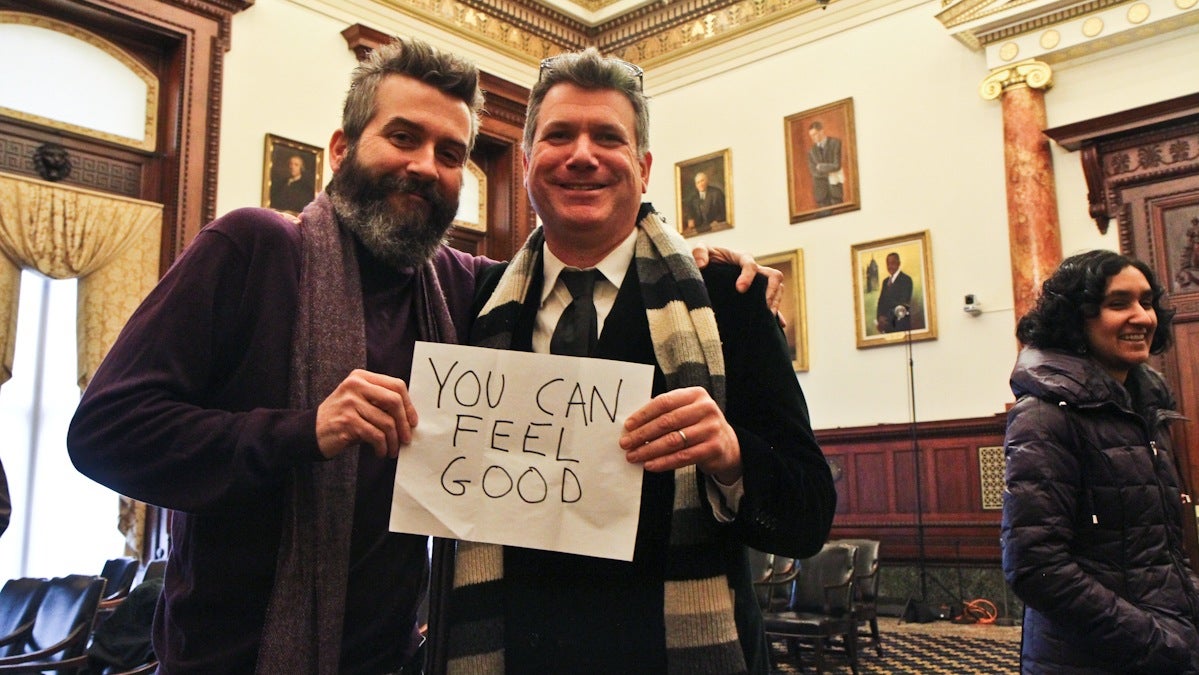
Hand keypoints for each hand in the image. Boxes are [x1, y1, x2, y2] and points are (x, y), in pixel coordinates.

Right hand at [315, 368, 417, 458]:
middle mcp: (355, 386)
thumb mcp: (360, 402)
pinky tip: (380, 452)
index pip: (396, 385)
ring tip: (392, 450)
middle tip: (406, 439)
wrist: (311, 432)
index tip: (412, 422)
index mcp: (361, 377)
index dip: (409, 405)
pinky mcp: (347, 422)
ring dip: (393, 441)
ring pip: (386, 422)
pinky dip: (382, 447)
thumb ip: (381, 402)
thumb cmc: (343, 418)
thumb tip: (410, 417)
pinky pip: (376, 436)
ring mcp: (350, 403)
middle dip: (404, 423)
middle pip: (394, 401)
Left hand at [619, 386, 740, 483]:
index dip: (643, 414)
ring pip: (673, 441)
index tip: (628, 426)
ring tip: (634, 456)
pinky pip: (683, 457)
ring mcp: (711, 428)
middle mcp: (706, 408)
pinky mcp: (713, 448)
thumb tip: (633, 424)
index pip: (664, 402)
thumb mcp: (686, 411)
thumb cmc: (697, 425)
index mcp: (695, 394)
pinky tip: (650, 465)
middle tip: (626, 443)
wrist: (727, 444)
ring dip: (649, 450)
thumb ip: (665, 412)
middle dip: (642, 434)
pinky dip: (663, 462)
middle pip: (667, 422)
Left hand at [692, 245, 784, 318]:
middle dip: (771, 291)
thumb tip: (701, 264)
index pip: (751, 264)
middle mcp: (755, 269)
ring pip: (778, 288)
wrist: (708, 266)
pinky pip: (772, 302)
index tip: (740, 289)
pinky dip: (777, 314)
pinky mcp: (757, 294)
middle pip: (773, 276)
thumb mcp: (700, 250)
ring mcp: (758, 282)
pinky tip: (779, 325)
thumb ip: (699, 252)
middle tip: (763, 306)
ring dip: (776, 302)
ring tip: (767, 316)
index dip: (748, 276)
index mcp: (741, 258)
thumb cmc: (706, 257)